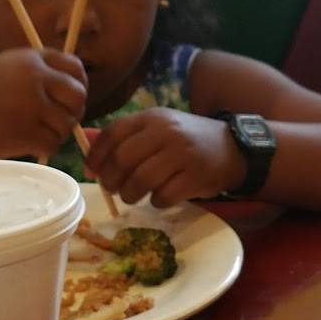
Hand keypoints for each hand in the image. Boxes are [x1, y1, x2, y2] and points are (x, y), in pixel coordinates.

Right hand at [0, 48, 86, 158]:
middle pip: (78, 95)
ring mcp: (33, 104)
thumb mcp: (4, 70)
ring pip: (68, 123)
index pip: (74, 67)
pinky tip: (26, 144)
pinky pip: (54, 144)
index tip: (70, 97)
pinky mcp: (29, 132)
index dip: (78, 84)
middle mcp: (35, 76)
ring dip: (55, 132)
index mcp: (30, 58)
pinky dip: (44, 149)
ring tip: (32, 132)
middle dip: (72, 111)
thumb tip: (73, 89)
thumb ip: (36, 73)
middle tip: (56, 121)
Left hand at [86, 109, 243, 206]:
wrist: (235, 149)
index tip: (91, 171)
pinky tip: (161, 197)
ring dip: (131, 194)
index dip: (97, 155)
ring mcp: (182, 154)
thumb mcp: (157, 130)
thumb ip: (124, 136)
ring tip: (134, 196)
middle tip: (112, 189)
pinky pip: (163, 197)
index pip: (113, 133)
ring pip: (140, 181)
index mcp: (153, 118)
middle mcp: (166, 132)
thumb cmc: (188, 141)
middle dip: (111, 180)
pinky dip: (157, 202)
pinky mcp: (195, 177)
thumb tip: (86, 144)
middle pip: (123, 160)